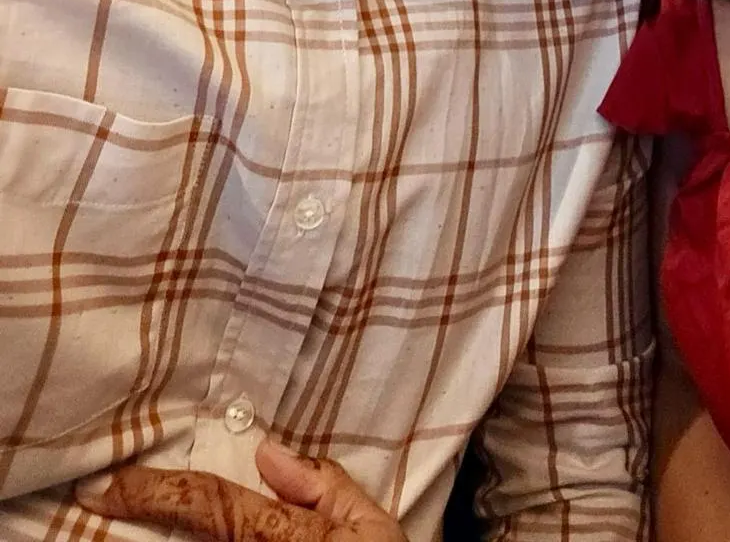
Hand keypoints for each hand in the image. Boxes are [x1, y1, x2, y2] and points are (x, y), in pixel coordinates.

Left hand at [76, 439, 407, 540]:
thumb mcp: (375, 530)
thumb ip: (325, 486)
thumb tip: (268, 454)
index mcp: (284, 535)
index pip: (207, 503)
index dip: (149, 492)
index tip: (100, 488)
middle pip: (187, 539)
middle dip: (142, 521)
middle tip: (97, 507)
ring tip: (116, 529)